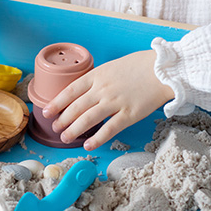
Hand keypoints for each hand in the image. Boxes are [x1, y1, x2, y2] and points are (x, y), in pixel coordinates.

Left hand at [41, 50, 173, 150]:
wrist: (163, 69)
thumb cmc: (140, 66)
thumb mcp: (113, 66)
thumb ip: (99, 79)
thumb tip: (86, 91)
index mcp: (97, 75)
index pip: (70, 91)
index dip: (56, 103)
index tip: (47, 112)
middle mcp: (102, 89)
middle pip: (76, 107)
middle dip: (63, 119)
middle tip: (55, 128)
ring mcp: (115, 102)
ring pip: (88, 119)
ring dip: (74, 129)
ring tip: (65, 137)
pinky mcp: (129, 114)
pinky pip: (109, 129)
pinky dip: (96, 138)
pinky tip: (88, 144)